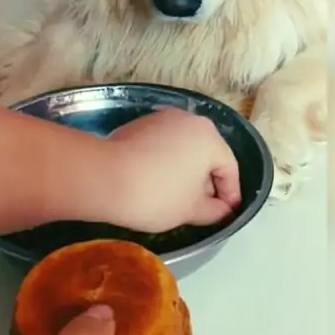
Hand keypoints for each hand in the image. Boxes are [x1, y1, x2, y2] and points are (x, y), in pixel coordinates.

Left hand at [108, 108, 240, 232]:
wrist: (104, 178)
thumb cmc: (157, 194)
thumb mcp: (192, 210)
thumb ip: (215, 210)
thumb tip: (223, 209)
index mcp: (209, 136)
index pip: (229, 168)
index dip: (230, 195)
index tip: (225, 214)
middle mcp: (188, 120)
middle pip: (207, 154)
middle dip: (207, 183)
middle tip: (202, 209)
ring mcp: (161, 119)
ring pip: (183, 149)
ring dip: (185, 173)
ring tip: (176, 199)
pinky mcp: (138, 125)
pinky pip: (162, 145)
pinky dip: (165, 163)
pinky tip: (155, 184)